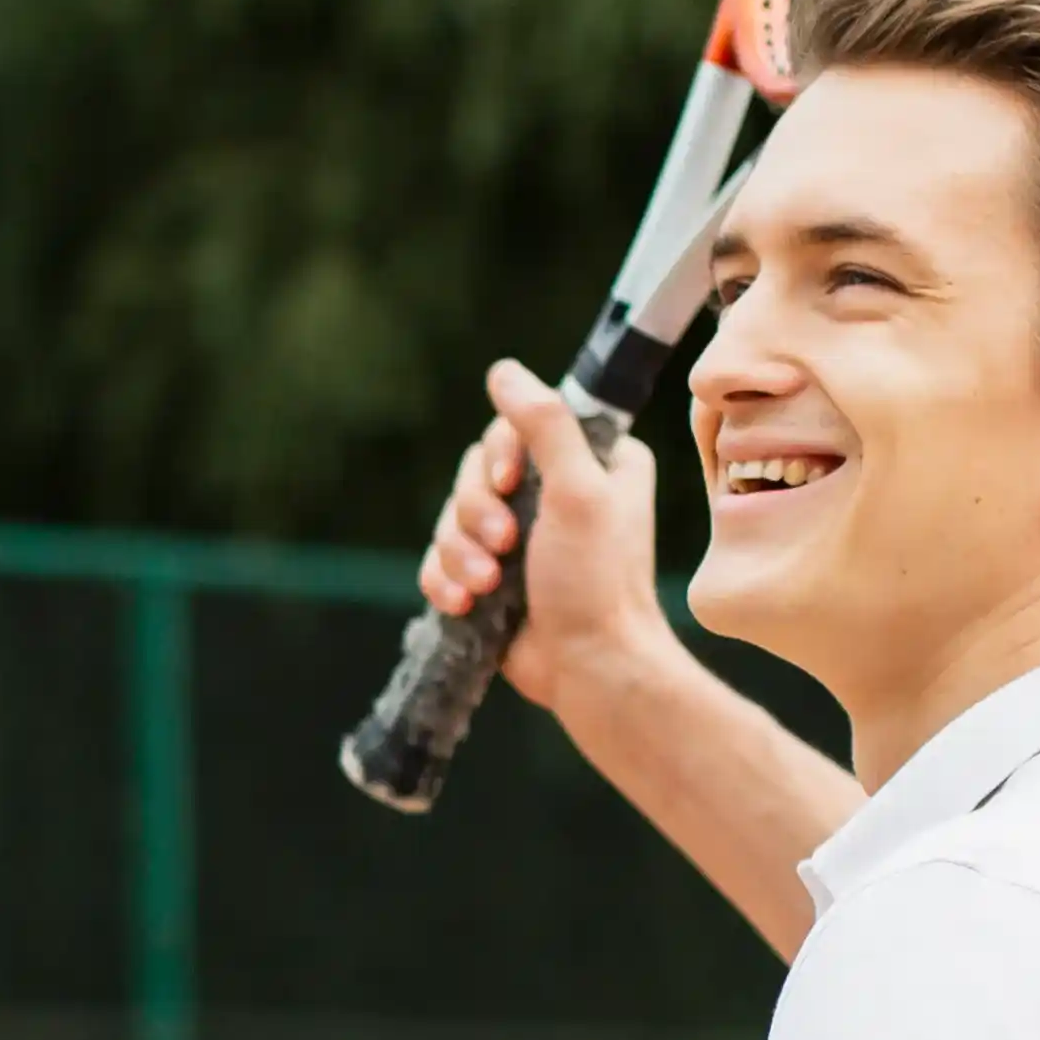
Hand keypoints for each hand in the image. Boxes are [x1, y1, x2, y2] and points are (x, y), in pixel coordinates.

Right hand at [412, 358, 670, 712]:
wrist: (588, 668)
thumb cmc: (597, 581)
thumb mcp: (579, 492)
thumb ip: (545, 425)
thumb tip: (502, 370)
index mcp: (591, 462)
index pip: (516, 429)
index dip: (499, 457)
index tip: (509, 485)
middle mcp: (554, 493)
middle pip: (475, 473)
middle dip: (476, 513)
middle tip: (502, 545)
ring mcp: (519, 538)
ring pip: (451, 518)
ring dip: (460, 553)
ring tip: (487, 587)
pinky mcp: (490, 578)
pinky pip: (441, 560)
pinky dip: (445, 580)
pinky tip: (463, 604)